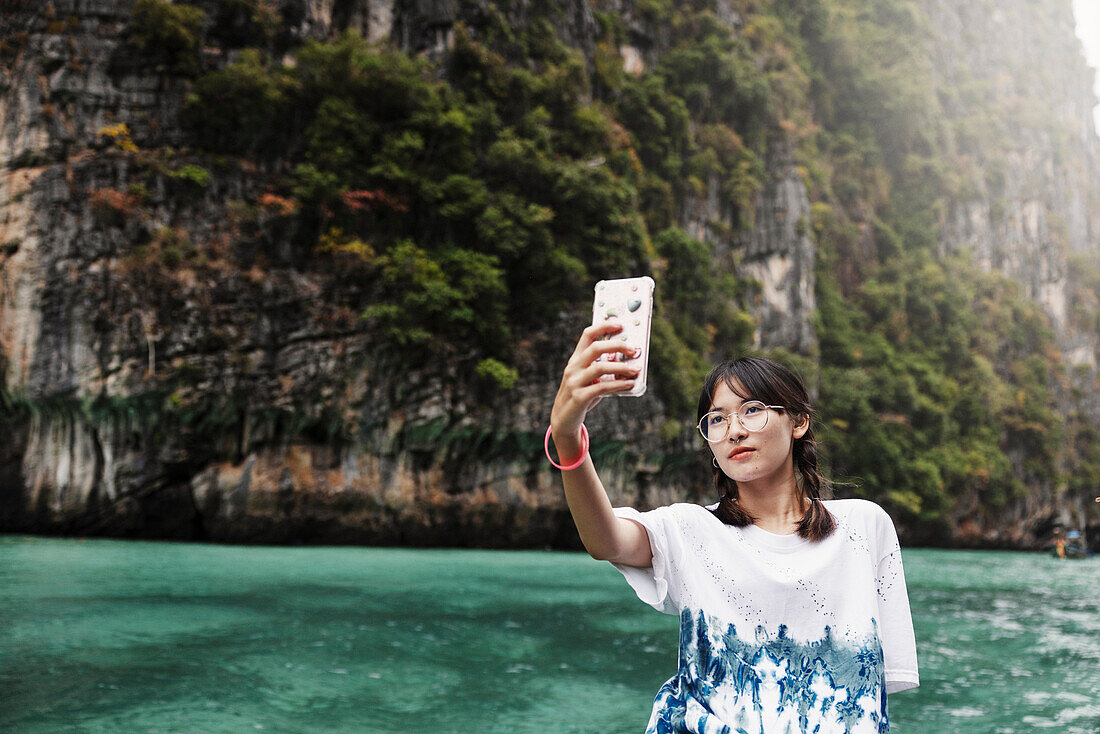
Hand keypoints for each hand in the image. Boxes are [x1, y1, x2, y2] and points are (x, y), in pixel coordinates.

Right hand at [550, 321, 638, 438]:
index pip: (588, 335)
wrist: (563, 420)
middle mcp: (573, 368)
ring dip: (621, 367)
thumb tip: (629, 362)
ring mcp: (575, 382)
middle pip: (596, 348)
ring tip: (635, 369)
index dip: (604, 326)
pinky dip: (618, 384)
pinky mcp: (579, 397)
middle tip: (633, 350)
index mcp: (576, 359)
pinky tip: (630, 384)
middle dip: (617, 346)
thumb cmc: (581, 396)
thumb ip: (604, 369)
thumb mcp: (589, 379)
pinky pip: (602, 387)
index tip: (620, 324)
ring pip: (600, 367)